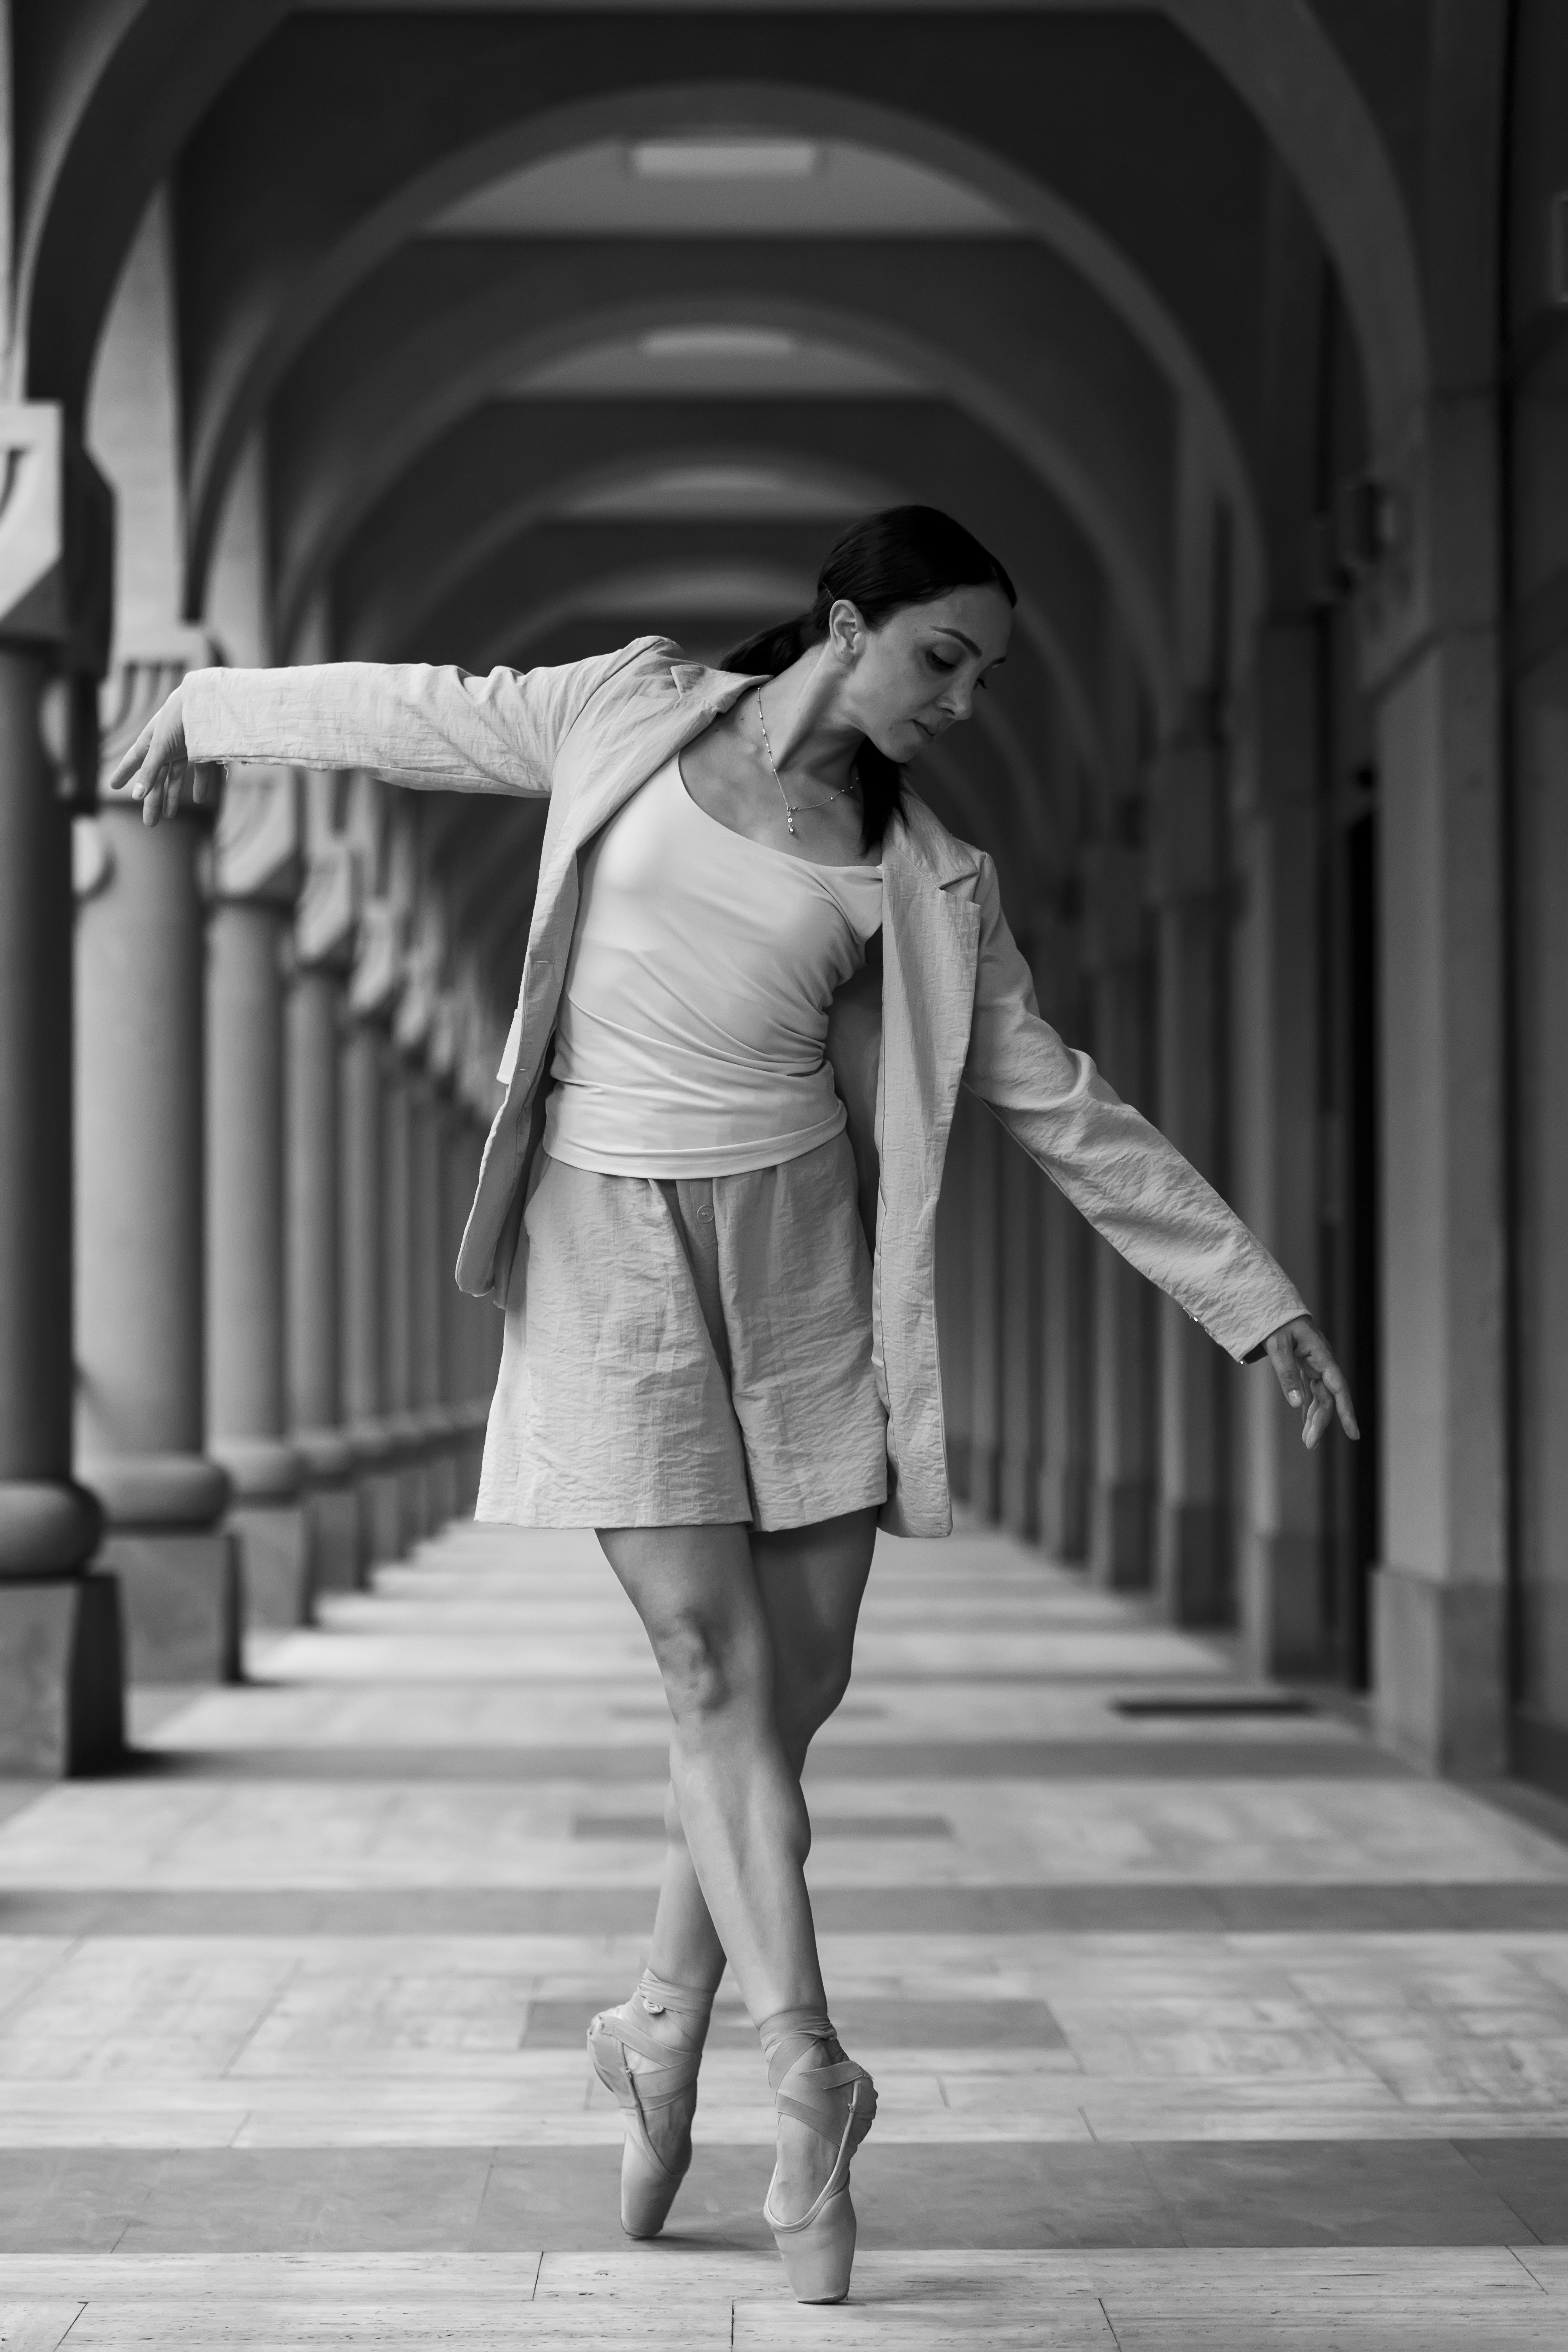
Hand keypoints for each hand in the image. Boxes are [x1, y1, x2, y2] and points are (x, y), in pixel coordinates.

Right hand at [102, 685, 209, 827]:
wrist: (208, 702)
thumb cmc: (179, 719)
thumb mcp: (160, 747)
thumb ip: (149, 771)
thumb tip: (136, 796)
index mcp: (150, 741)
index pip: (134, 761)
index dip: (124, 773)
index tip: (112, 786)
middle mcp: (165, 746)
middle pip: (155, 778)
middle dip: (152, 801)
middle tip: (149, 823)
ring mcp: (185, 749)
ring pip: (175, 777)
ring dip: (172, 797)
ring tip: (169, 816)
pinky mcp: (203, 751)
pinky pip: (200, 772)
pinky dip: (199, 785)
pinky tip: (198, 799)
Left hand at [1265, 1315, 1358, 1448]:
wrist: (1275, 1309)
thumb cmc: (1277, 1324)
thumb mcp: (1278, 1347)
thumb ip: (1287, 1374)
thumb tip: (1297, 1404)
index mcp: (1321, 1356)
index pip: (1338, 1388)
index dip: (1346, 1411)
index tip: (1354, 1434)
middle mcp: (1323, 1363)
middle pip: (1328, 1397)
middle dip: (1321, 1422)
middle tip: (1310, 1444)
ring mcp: (1316, 1366)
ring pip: (1320, 1397)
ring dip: (1314, 1418)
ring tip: (1308, 1441)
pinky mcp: (1307, 1367)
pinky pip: (1311, 1391)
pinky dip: (1308, 1407)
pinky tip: (1306, 1424)